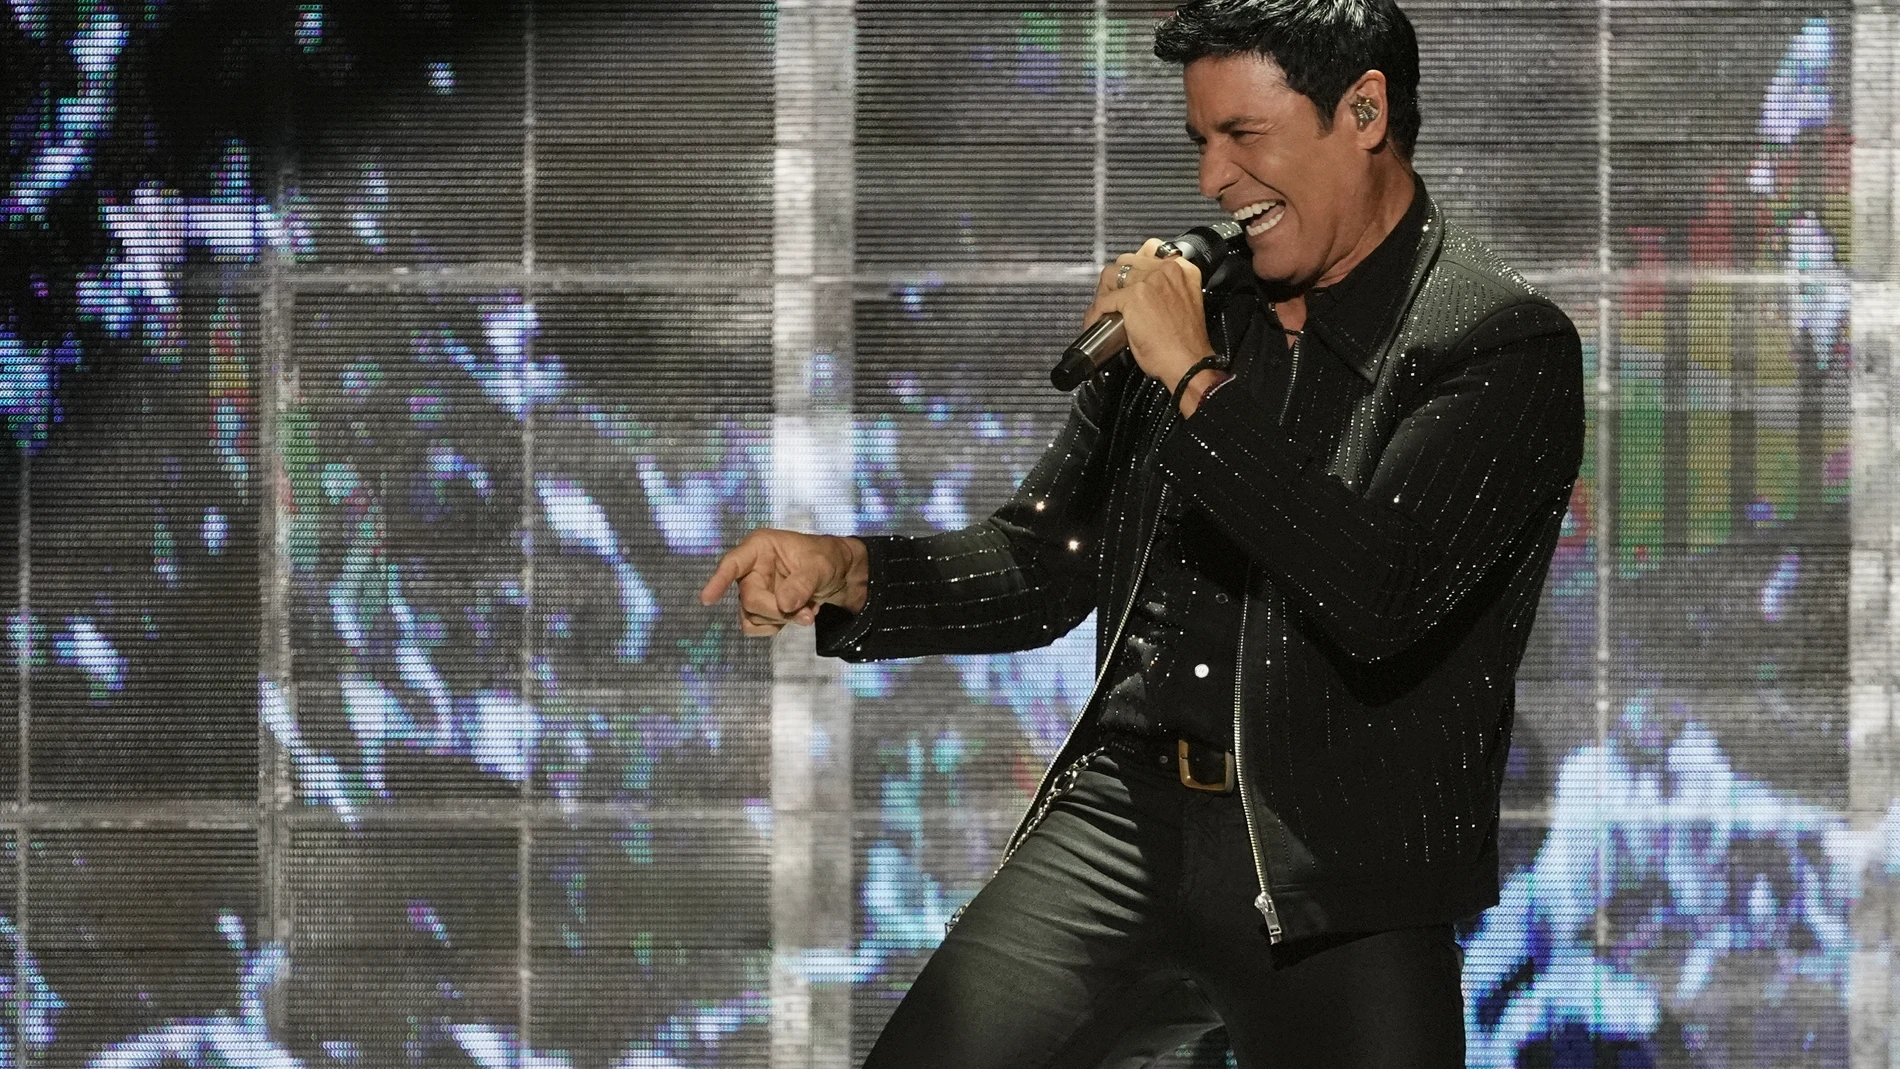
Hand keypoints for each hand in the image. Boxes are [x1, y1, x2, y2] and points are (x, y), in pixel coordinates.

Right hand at [699, 529, 869, 636]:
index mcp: (759, 547)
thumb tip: (783, 605)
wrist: (840, 574)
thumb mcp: (820, 566)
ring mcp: (754, 589)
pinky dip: (780, 626)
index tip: (707, 599)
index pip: (732, 564)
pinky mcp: (761, 608)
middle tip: (807, 614)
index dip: (718, 581)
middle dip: (778, 611)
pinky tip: (800, 614)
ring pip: (752, 616)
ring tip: (809, 611)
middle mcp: (751, 568)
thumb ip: (802, 584)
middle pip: (749, 599)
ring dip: (782, 620)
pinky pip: (757, 626)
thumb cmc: (827, 558)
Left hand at [1082, 239, 1215, 392]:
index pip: (1149, 250)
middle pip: (1126, 261)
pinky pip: (1103, 300)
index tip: (1127, 282)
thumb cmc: (1185, 344)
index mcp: (1183, 270)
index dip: (1134, 267)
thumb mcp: (1182, 304)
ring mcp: (1150, 281)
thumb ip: (1166, 288)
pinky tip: (1098, 323)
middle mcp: (1168, 270)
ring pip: (1111, 275)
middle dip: (1116, 281)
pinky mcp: (1134, 296)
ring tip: (1104, 311)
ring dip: (1103, 294)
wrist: (1189, 364)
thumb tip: (1140, 287)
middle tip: (1112, 300)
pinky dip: (1096, 313)